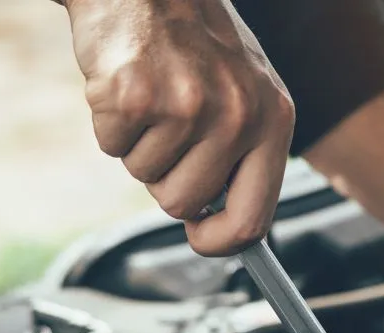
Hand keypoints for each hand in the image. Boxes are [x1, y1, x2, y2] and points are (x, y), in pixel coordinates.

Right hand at [64, 0, 293, 255]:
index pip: (255, 216)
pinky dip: (110, 121)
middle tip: (167, 126)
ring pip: (145, 175)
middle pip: (185, 202)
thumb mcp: (244, 92)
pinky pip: (112, 145)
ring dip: (138, 144)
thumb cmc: (194, 40)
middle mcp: (238, 116)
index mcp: (274, 119)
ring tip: (152, 94)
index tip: (201, 238)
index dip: (222, 241)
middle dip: (165, 176)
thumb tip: (226, 225)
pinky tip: (127, 82)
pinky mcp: (137, 96)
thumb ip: (244, 155)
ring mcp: (188, 106)